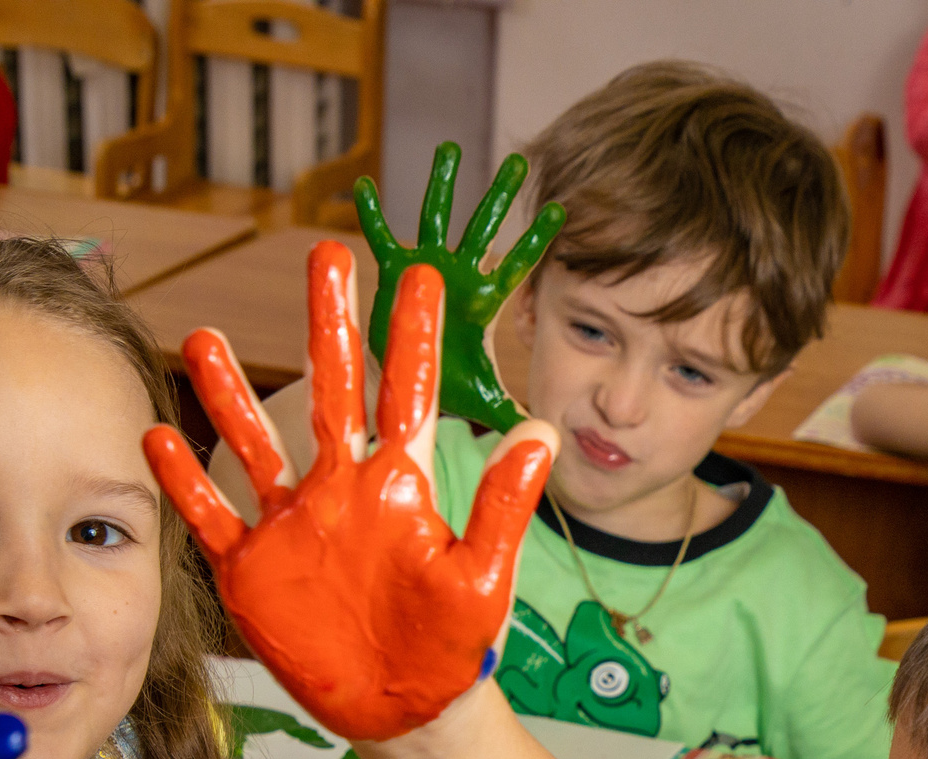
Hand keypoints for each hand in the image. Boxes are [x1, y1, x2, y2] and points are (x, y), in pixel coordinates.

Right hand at [143, 244, 557, 742]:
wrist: (409, 710)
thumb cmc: (455, 644)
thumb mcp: (484, 575)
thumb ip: (504, 504)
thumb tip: (542, 430)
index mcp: (401, 487)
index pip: (407, 395)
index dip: (413, 335)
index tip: (419, 274)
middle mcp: (343, 490)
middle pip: (332, 390)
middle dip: (330, 323)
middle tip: (327, 254)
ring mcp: (293, 526)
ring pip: (255, 444)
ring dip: (230, 393)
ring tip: (202, 336)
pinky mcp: (253, 570)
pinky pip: (210, 516)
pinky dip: (183, 481)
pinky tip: (155, 436)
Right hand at [357, 143, 564, 432]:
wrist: (402, 389)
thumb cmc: (447, 391)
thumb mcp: (484, 403)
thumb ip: (517, 418)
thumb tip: (554, 441)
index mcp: (483, 302)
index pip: (517, 267)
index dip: (537, 240)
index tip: (562, 210)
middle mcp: (457, 276)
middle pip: (482, 229)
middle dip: (499, 196)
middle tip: (520, 161)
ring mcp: (423, 268)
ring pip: (434, 217)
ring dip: (440, 184)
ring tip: (449, 147)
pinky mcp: (389, 271)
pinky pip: (378, 236)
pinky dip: (370, 213)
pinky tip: (365, 184)